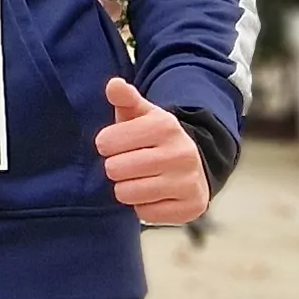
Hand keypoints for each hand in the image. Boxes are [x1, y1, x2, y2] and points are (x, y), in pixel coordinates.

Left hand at [99, 78, 209, 224]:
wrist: (193, 164)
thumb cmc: (153, 138)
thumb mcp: (140, 114)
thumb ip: (124, 98)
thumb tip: (113, 85)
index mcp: (165, 125)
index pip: (106, 142)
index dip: (106, 145)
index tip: (116, 144)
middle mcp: (181, 152)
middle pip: (115, 169)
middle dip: (115, 168)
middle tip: (128, 164)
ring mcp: (189, 181)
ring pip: (127, 193)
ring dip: (126, 189)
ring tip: (139, 179)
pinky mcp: (192, 207)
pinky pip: (145, 213)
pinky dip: (144, 207)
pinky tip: (154, 195)